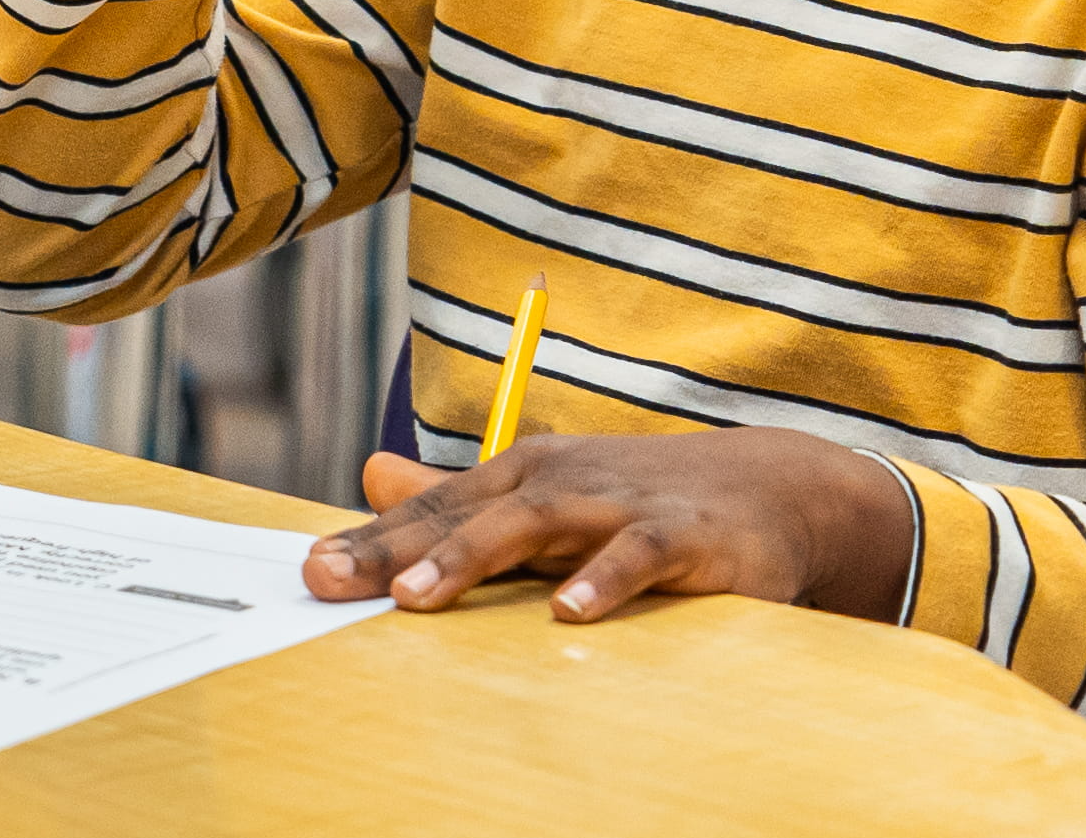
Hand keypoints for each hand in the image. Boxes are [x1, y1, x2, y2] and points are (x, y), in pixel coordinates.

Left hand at [304, 433, 918, 623]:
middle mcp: (560, 480)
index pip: (432, 510)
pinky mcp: (682, 534)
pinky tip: (570, 611)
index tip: (308, 573)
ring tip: (417, 600)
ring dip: (473, 558)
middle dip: (394, 549)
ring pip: (535, 525)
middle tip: (332, 582)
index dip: (369, 540)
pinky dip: (604, 578)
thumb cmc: (644, 500)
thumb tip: (371, 475)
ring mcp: (619, 503)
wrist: (777, 491)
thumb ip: (458, 499)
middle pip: (464, 515)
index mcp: (521, 477)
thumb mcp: (545, 496)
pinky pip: (637, 554)